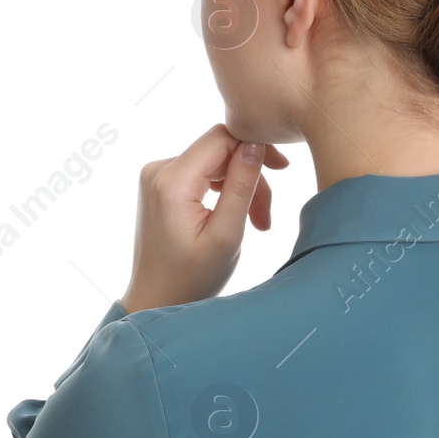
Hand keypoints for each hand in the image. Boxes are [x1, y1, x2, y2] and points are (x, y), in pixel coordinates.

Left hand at [119, 124, 288, 313]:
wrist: (156, 299)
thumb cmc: (191, 278)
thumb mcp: (226, 234)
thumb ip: (241, 186)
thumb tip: (255, 144)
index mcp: (171, 181)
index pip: (221, 137)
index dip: (256, 146)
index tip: (282, 170)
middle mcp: (157, 170)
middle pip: (219, 151)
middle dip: (250, 177)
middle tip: (265, 218)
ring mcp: (156, 176)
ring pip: (214, 162)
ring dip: (239, 187)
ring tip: (255, 223)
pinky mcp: (160, 184)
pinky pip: (201, 173)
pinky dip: (222, 191)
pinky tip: (234, 216)